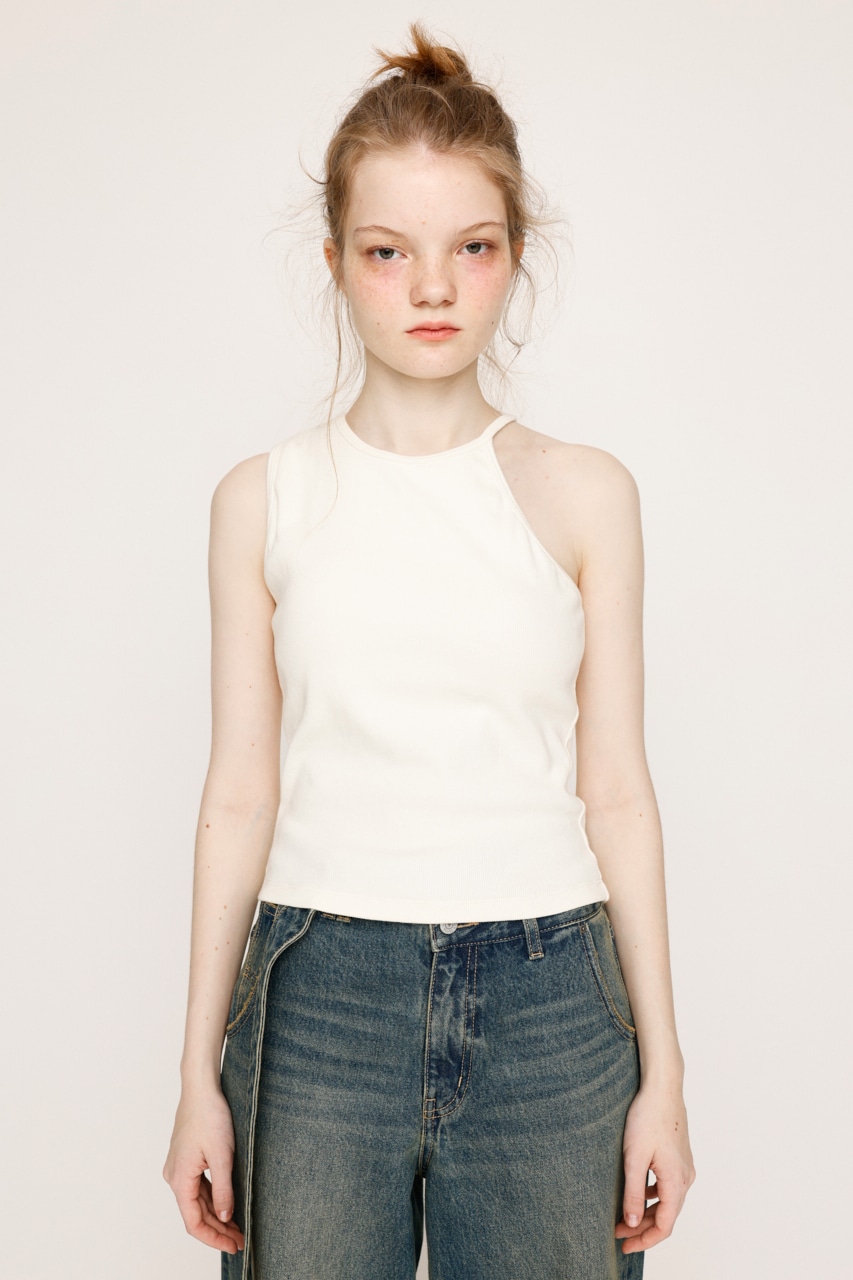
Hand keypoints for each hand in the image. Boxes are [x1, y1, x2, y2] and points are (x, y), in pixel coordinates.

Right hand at [163, 1085, 244, 1254]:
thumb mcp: (222, 1155)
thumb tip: (225, 1217)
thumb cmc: (210, 1115)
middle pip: (195, 1214)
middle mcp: (174, 1177)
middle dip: (218, 1229)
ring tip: (237, 1227)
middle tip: (241, 1240)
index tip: (233, 1245)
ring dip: (215, 1216)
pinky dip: (211, 1199)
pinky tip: (226, 1204)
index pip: (194, 1222)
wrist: (201, 1088)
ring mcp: (179, 1168)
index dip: (213, 1238)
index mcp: (179, 1179)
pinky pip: (197, 1187)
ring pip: (196, 1201)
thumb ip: (223, 1189)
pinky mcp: (186, 1159)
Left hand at [614, 1081, 695, 1253]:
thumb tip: (631, 1222)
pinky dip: (652, 1196)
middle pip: (666, 1216)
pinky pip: (668, 1187)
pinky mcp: (680, 1158)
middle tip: (617, 1233)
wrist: (662, 1088)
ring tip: (622, 1216)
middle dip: (642, 1228)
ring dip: (646, 1212)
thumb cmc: (647, 1118)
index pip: (664, 1226)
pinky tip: (637, 1192)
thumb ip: (632, 1192)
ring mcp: (685, 1167)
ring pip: (667, 1201)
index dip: (645, 1240)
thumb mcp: (634, 1157)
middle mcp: (685, 1178)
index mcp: (676, 1182)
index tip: (624, 1246)